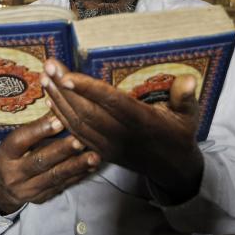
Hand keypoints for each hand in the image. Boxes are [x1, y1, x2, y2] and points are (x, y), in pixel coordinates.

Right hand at [0, 113, 98, 214]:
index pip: (20, 141)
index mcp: (6, 154)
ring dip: (76, 166)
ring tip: (94, 156)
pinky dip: (78, 175)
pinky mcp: (42, 198)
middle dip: (62, 150)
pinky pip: (62, 185)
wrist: (4, 189)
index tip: (60, 120)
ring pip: (55, 176)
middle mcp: (14, 173)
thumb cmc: (15, 155)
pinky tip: (92, 167)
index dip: (39, 130)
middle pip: (39, 161)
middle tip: (81, 141)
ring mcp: (28, 189)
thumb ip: (36, 127)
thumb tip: (58, 104)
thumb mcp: (17, 141)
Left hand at [41, 58, 203, 202]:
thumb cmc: (179, 134)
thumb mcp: (189, 116)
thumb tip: (188, 80)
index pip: (111, 104)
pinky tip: (51, 99)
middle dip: (64, 89)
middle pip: (87, 112)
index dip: (88, 90)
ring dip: (58, 100)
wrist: (172, 169)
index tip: (68, 76)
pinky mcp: (101, 151)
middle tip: (49, 65)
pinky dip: (61, 116)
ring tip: (45, 77)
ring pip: (77, 123)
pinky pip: (76, 133)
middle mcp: (121, 135)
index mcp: (141, 123)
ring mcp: (108, 145)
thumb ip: (186, 97)